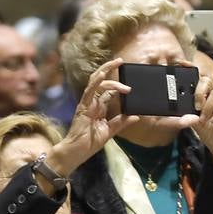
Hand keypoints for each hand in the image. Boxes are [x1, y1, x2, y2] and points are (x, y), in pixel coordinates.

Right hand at [41, 59, 137, 177]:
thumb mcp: (110, 131)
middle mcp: (92, 103)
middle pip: (101, 81)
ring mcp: (87, 104)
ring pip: (95, 82)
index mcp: (99, 107)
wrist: (76, 153)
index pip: (108, 90)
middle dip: (110, 69)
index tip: (130, 80)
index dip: (118, 83)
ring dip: (106, 71)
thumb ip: (121, 122)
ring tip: (117, 63)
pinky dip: (96, 82)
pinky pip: (89, 91)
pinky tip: (103, 74)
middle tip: (121, 60)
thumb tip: (136, 116)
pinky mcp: (83, 107)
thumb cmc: (89, 143)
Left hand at [190, 75, 212, 175]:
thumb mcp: (192, 121)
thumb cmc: (206, 129)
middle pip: (206, 81)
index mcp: (203, 92)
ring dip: (208, 108)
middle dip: (199, 94)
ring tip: (204, 119)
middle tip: (196, 107)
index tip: (184, 83)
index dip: (191, 78)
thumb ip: (187, 115)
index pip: (197, 79)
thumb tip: (180, 115)